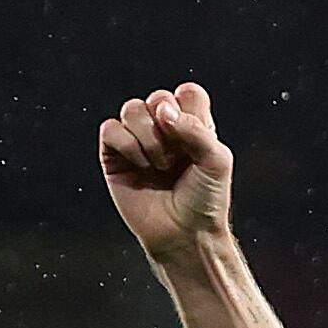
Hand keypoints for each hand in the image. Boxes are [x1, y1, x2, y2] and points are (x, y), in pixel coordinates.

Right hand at [98, 84, 235, 262]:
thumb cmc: (205, 201)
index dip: (188, 107)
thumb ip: (197, 129)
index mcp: (192, 127)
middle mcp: (164, 130)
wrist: (184, 234)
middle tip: (176, 156)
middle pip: (158, 97)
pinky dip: (127, 144)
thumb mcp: (216, 161)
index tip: (196, 135)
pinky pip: (110, 128)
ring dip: (148, 136)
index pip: (187, 93)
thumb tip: (162, 111)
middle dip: (167, 125)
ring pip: (132, 109)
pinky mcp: (114, 156)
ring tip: (160, 165)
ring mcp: (138, 141)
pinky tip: (141, 165)